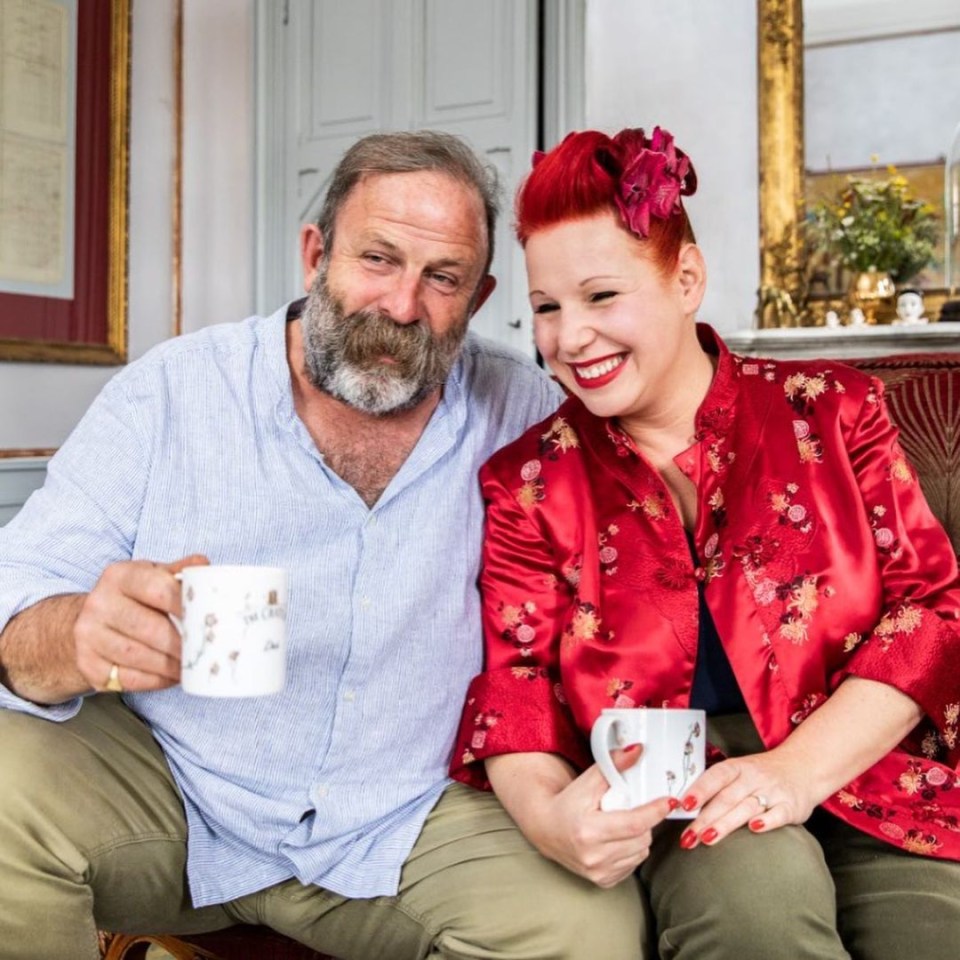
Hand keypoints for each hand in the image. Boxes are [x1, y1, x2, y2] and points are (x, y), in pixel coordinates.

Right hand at [74, 555, 208, 693]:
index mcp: (119, 576)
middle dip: (180, 644)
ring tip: (190, 667)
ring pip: (137, 656)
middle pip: (149, 628)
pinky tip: (170, 677)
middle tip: (203, 652)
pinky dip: (154, 680)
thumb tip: (205, 568)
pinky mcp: (87, 663)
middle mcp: (99, 603)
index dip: (186, 607)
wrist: (87, 619)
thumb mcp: (151, 576)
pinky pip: (126, 678)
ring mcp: (88, 635)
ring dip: (170, 666)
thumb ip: (179, 572)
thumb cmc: (131, 596)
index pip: (159, 590)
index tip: (207, 620)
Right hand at [527, 746, 675, 886]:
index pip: (634, 824)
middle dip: (645, 822)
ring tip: (623, 823)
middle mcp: (594, 857)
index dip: (655, 812)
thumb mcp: (587, 781)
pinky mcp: (603, 882)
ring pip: (640, 853)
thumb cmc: (567, 803)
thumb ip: (614, 765)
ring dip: (639, 837)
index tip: (669, 801)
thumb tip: (637, 750)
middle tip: (634, 808)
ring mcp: (598, 873)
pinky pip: (632, 865)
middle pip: (642, 839)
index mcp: (589, 831)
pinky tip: (617, 840)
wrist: (546, 828)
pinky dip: (631, 850)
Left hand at [675, 748, 817, 848]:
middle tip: (688, 836)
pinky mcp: (791, 806)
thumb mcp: (740, 771)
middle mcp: (754, 777)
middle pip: (726, 798)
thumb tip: (685, 804)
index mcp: (738, 767)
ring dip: (726, 824)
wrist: (803, 767)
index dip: (699, 790)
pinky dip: (767, 822)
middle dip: (705, 818)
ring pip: (746, 807)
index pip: (715, 776)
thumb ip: (718, 786)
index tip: (683, 804)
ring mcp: (773, 791)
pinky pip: (778, 814)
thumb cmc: (762, 774)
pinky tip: (754, 829)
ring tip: (707, 838)